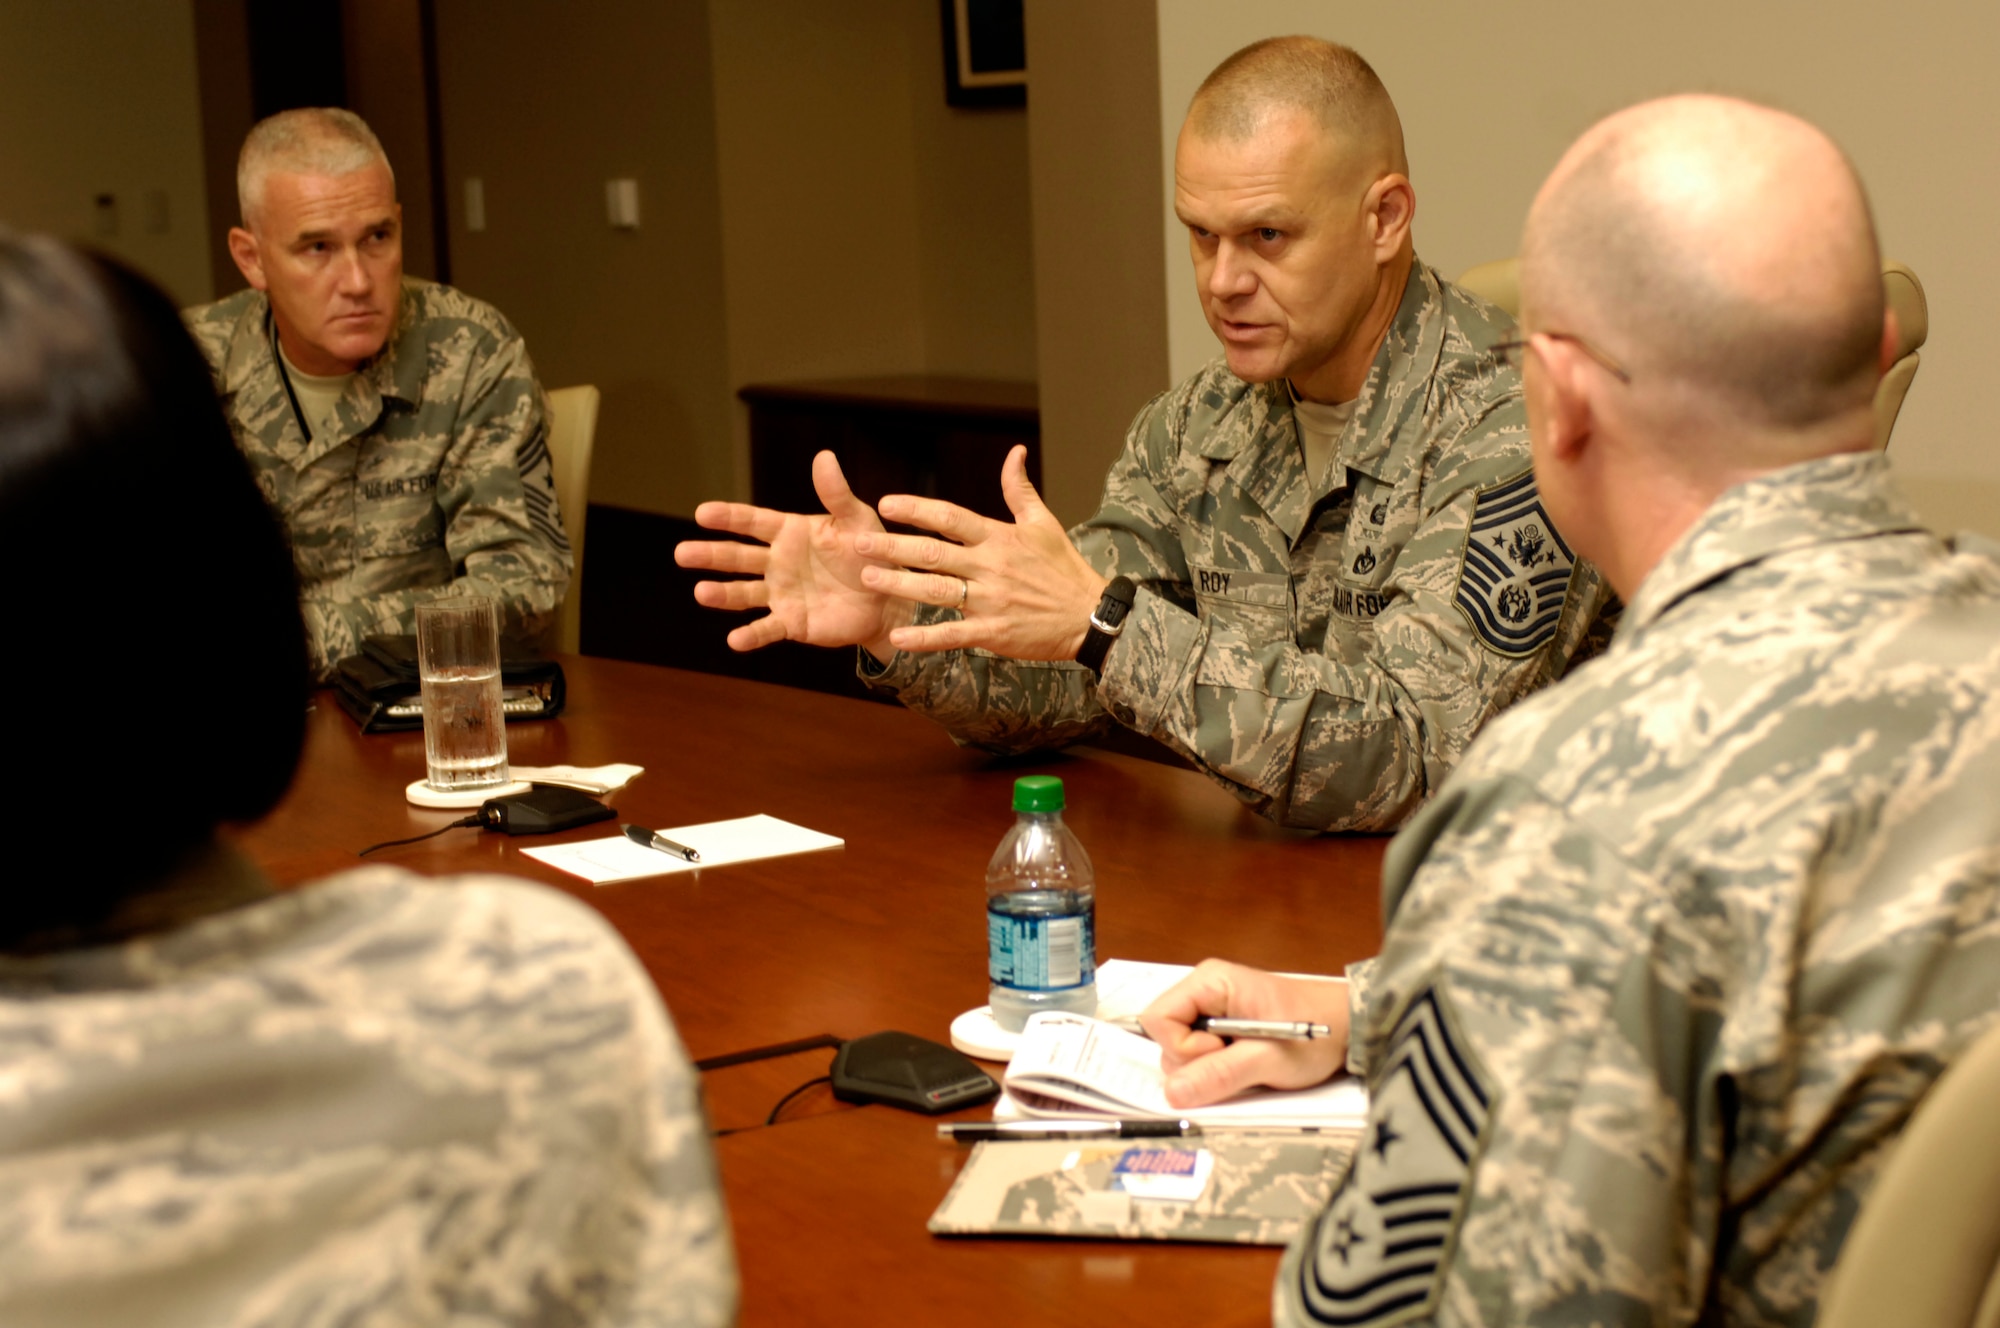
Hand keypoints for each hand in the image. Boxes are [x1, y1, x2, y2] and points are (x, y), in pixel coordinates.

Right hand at [674, 451, 912, 656]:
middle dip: (710, 555)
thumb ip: (837, 494)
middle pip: (737, 557)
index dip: (728, 518)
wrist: (887, 600)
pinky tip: (734, 640)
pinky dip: (751, 636)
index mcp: (789, 532)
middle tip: (681, 553)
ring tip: (701, 593)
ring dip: (722, 594)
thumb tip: (824, 457)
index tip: (702, 513)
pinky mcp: (791, 623)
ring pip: (744, 593)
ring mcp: (781, 594)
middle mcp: (777, 562)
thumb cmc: (870, 553)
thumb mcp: (857, 521)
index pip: (752, 522)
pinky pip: (767, 629)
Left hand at [851, 445, 1108, 660]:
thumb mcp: (1043, 522)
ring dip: (901, 585)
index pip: (951, 518)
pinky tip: (898, 638)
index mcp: (999, 537)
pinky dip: (926, 638)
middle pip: (935, 553)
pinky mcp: (994, 632)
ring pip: (938, 591)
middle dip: (894, 547)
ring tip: (868, 579)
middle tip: (860, 544)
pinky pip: (954, 634)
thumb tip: (1014, 452)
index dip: (917, 510)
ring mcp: (991, 601)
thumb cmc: (1063, 568)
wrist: (1088, 615)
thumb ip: (1019, 489)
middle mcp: (991, 566)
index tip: (887, 504)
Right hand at [1139, 960, 1349, 1108]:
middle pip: (1165, 1037)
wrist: (1347, 1029)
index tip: (1221, 1054)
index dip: (1182, 1047)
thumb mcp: (1269, 1059)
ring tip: (1247, 1061)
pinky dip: (1214, 1068)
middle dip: (1195, 1062)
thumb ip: (1220, 1074)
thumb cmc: (1315, 1033)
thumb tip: (1173, 1093)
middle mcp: (1203, 991)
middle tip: (1239, 1061)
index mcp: (1210, 981)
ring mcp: (1208, 1009)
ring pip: (1178, 1051)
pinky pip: (1196, 1054)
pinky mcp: (1216, 1027)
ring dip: (1207, 1068)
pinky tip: (1243, 1064)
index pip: (1158, 1018)